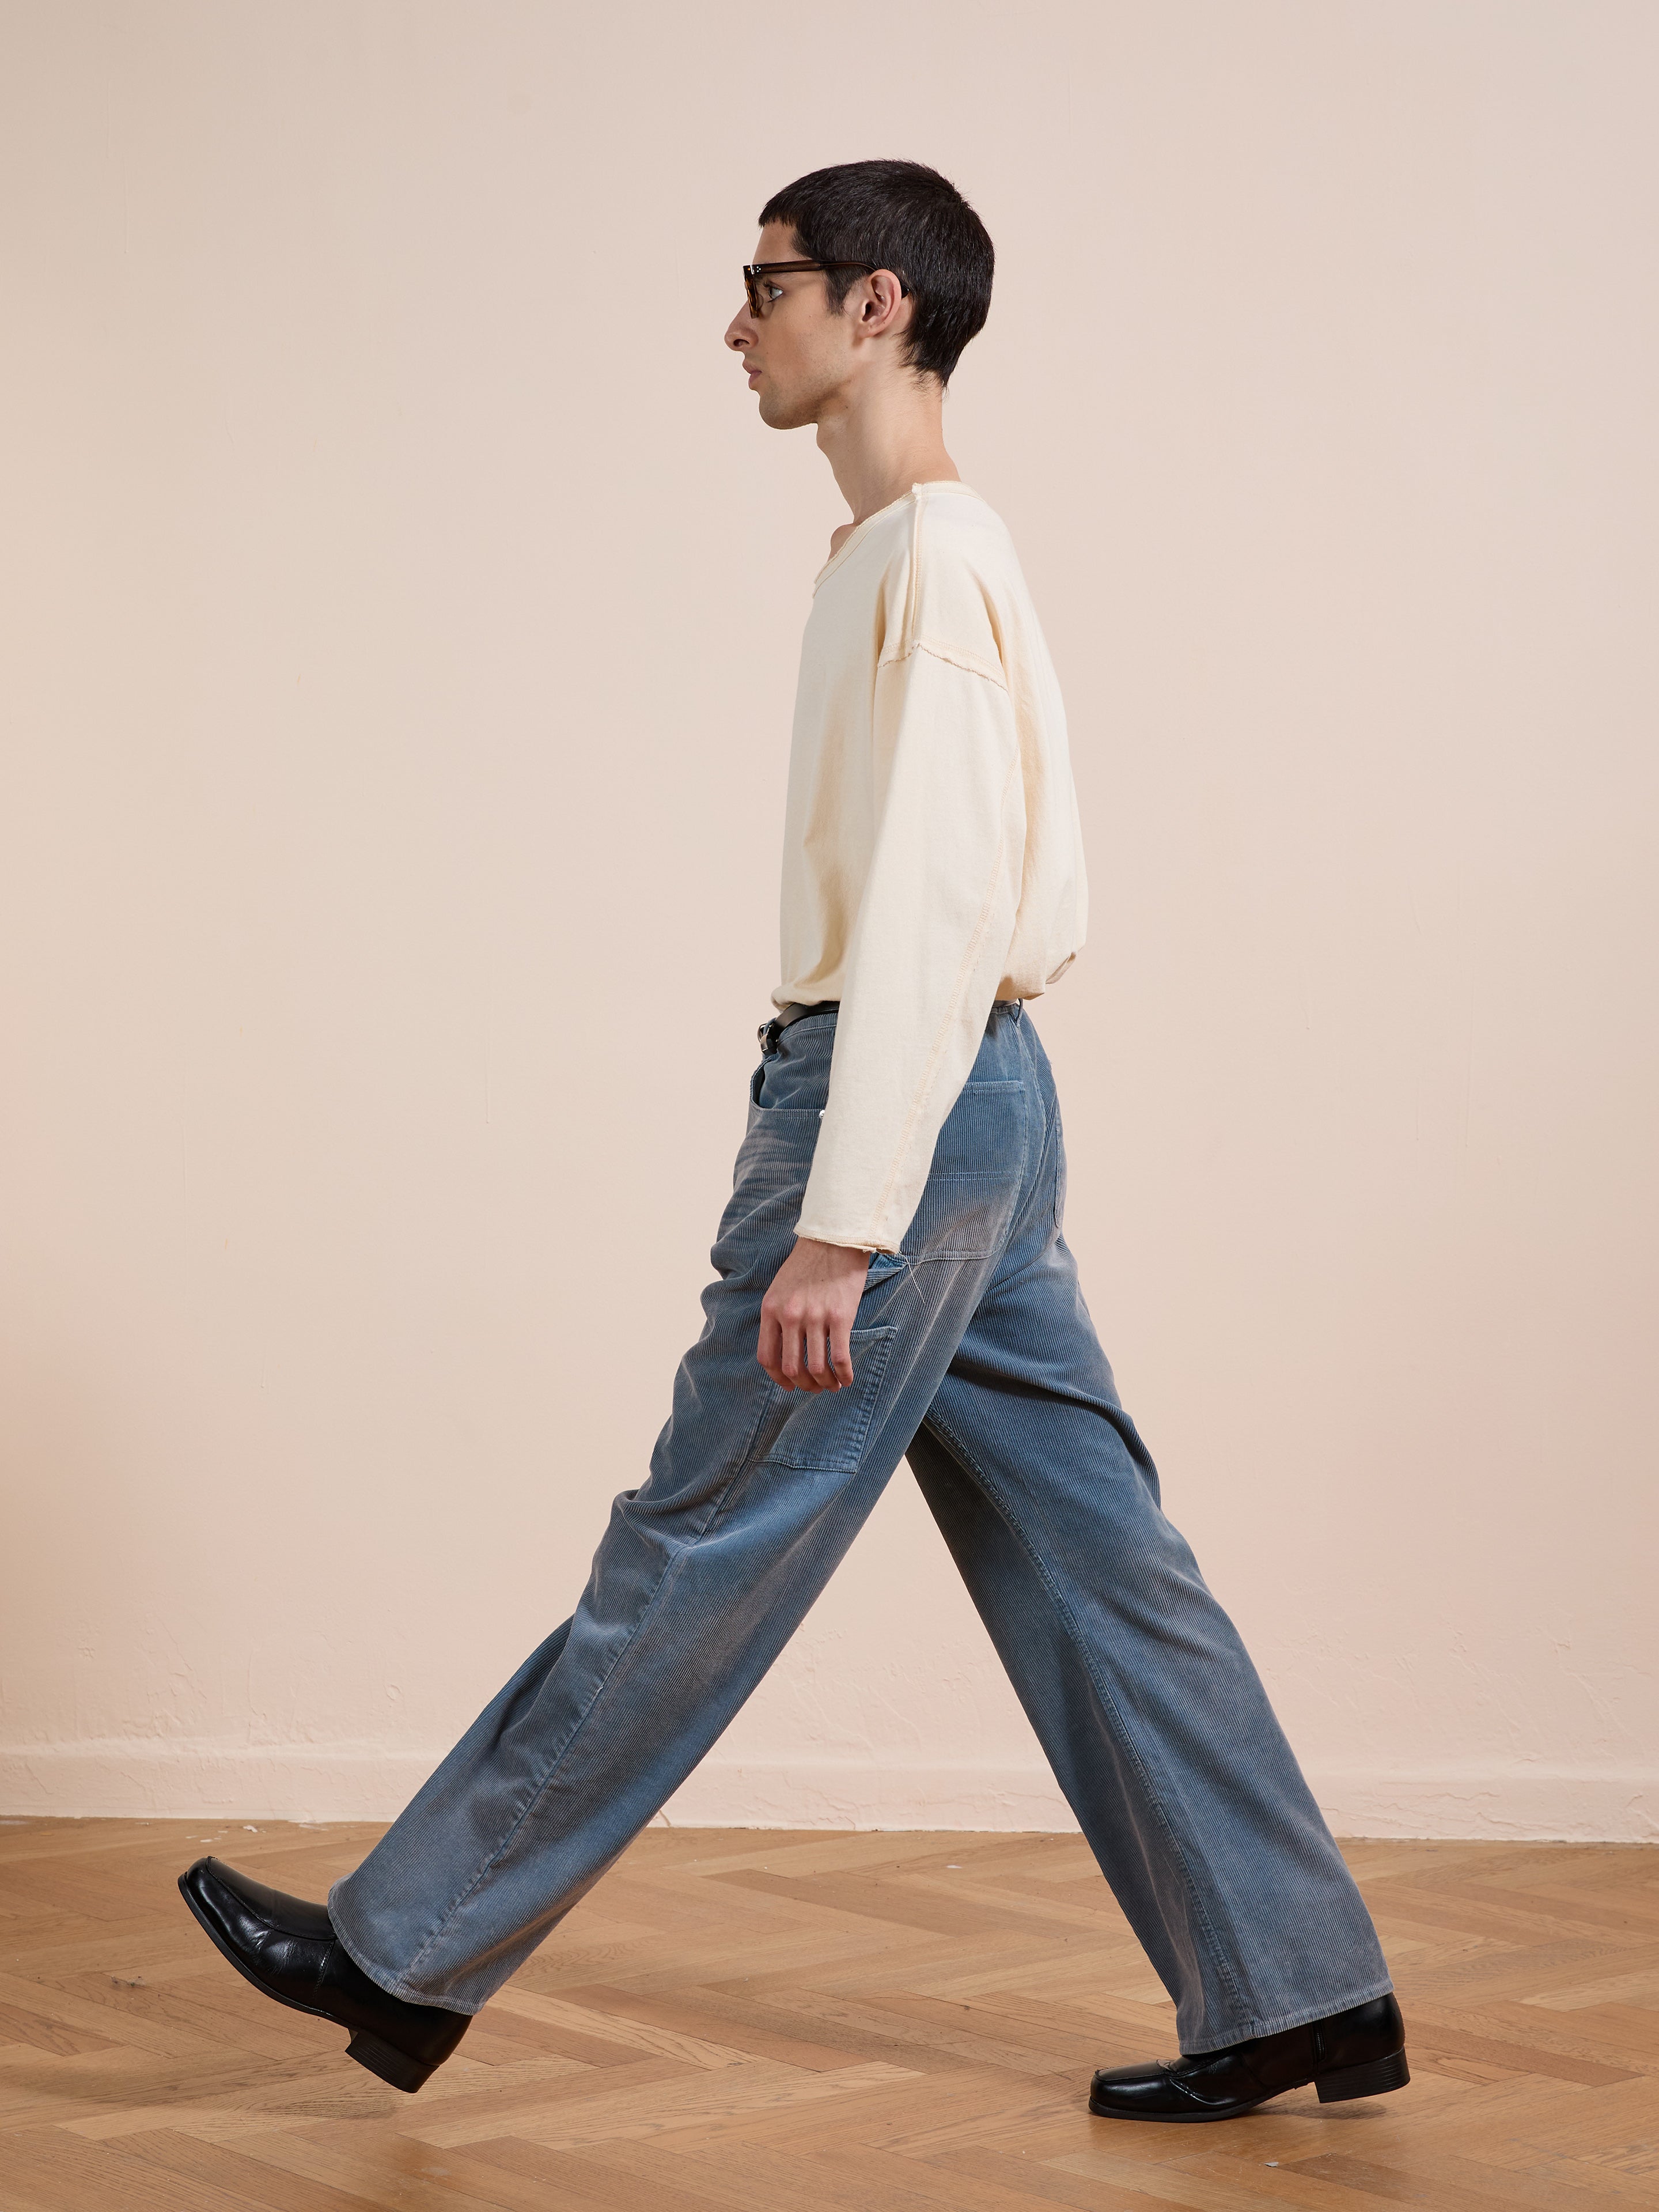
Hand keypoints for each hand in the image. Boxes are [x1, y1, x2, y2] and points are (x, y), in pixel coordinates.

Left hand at [758, 1237, 872, 1391]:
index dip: (778, 1378)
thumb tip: (783, 1350)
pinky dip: (843, 1374)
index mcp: (771, 1309)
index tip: (790, 1385)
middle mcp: (790, 1315)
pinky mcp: (840, 1317)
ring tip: (833, 1385)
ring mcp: (815, 1317)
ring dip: (825, 1384)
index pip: (767, 1358)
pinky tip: (847, 1378)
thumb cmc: (809, 1263)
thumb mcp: (780, 1288)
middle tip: (815, 1388)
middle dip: (804, 1385)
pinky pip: (839, 1357)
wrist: (835, 1239)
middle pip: (792, 1367)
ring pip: (816, 1368)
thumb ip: (778, 1316)